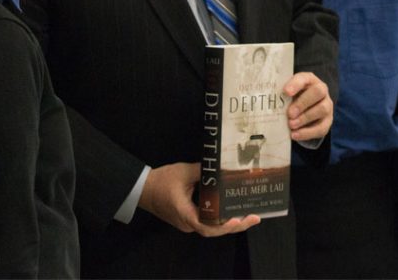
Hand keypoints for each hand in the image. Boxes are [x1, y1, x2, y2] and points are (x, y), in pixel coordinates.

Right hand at [138, 162, 260, 235]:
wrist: (143, 188)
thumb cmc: (161, 181)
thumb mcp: (184, 172)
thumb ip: (204, 170)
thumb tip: (223, 167)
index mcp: (186, 214)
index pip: (208, 226)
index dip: (224, 225)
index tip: (238, 219)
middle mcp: (188, 224)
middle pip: (214, 230)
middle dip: (235, 225)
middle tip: (254, 217)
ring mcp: (188, 223)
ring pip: (212, 227)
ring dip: (230, 223)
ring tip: (249, 215)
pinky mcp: (189, 218)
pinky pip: (207, 221)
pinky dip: (221, 218)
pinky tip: (233, 210)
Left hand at [283, 72, 332, 141]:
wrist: (306, 108)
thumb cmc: (293, 98)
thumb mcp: (288, 93)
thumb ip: (280, 95)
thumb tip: (267, 103)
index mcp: (309, 80)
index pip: (304, 78)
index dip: (295, 85)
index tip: (285, 92)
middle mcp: (321, 90)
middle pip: (318, 92)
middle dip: (303, 103)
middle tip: (290, 113)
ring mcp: (327, 106)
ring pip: (322, 109)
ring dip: (305, 118)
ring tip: (291, 125)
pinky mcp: (327, 121)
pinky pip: (321, 127)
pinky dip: (308, 133)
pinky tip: (295, 135)